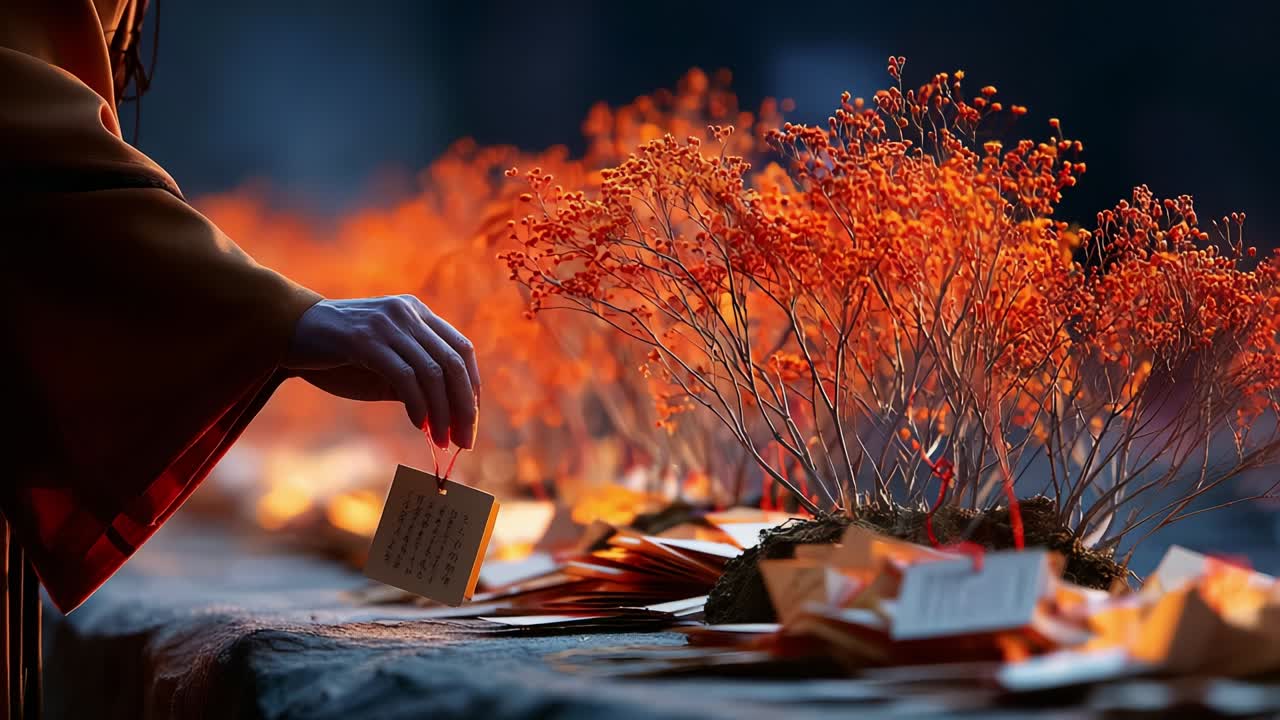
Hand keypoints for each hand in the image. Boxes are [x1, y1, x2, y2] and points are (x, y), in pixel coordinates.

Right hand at [284, 296, 479, 447]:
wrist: (287, 332)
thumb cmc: (337, 356)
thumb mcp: (384, 365)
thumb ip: (414, 381)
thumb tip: (448, 417)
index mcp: (417, 314)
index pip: (462, 349)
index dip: (471, 388)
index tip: (469, 422)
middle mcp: (408, 314)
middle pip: (454, 363)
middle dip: (463, 407)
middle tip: (464, 442)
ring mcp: (387, 324)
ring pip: (433, 372)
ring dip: (442, 413)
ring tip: (442, 441)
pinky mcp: (366, 340)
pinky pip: (405, 377)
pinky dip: (417, 405)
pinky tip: (418, 425)